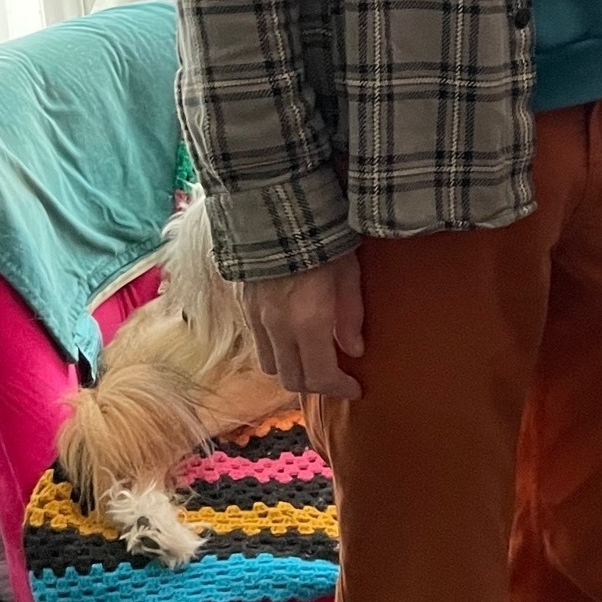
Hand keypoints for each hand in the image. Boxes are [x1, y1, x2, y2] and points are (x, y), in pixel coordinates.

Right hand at [246, 252, 364, 399]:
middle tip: (337, 379)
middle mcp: (279, 329)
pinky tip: (293, 342)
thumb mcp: (349, 273)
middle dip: (318, 386)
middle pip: (294, 380)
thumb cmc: (322, 239)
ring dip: (294, 372)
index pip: (321, 376)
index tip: (355, 389)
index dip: (340, 389)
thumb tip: (355, 351)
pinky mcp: (245, 309)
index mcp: (308, 322)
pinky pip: (260, 346)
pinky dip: (278, 354)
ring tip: (314, 361)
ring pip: (273, 368)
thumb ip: (351, 315)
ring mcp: (258, 320)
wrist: (274, 211)